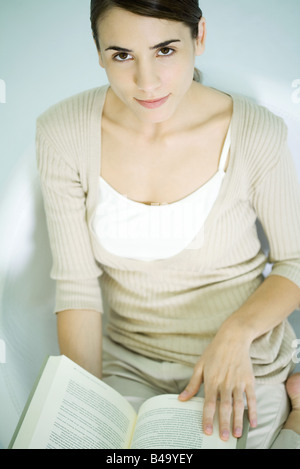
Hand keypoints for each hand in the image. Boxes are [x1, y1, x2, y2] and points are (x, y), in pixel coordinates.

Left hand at [178, 326, 256, 440]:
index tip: (207, 431)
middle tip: (224, 438)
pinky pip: (252, 398)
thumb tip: (181, 399)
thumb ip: (192, 384)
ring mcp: (238, 382)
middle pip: (225, 406)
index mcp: (211, 380)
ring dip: (238, 420)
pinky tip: (253, 422)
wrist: (233, 338)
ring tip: (237, 434)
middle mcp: (225, 382)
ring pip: (239, 404)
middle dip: (224, 424)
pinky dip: (254, 410)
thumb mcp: (199, 365)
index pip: (209, 403)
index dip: (208, 418)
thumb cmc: (214, 352)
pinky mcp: (249, 379)